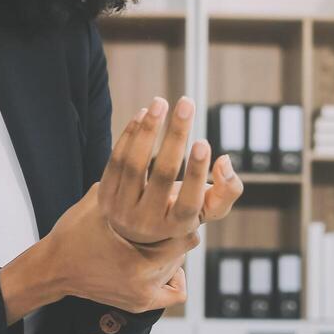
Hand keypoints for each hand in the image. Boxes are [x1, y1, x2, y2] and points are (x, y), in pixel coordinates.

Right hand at [0, 182, 194, 319]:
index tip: (173, 202)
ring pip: (179, 264)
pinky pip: (174, 292)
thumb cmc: (74, 233)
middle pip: (184, 245)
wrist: (53, 269)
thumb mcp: (101, 202)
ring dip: (173, 249)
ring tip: (159, 237)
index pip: (184, 229)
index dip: (180, 211)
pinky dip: (173, 277)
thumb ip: (130, 185)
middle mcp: (144, 277)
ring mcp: (143, 294)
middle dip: (178, 229)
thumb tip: (156, 167)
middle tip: (168, 217)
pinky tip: (162, 264)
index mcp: (137, 251)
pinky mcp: (140, 304)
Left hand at [98, 96, 243, 245]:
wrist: (136, 232)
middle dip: (176, 136)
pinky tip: (143, 115)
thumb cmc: (181, 211)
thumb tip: (224, 160)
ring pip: (133, 165)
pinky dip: (129, 135)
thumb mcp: (209, 208)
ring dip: (148, 130)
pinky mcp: (105, 195)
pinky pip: (116, 160)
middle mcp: (147, 223)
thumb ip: (228, 189)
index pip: (189, 202)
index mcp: (177, 226)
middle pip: (162, 176)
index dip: (197, 173)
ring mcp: (122, 210)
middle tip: (187, 103)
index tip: (204, 141)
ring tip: (161, 102)